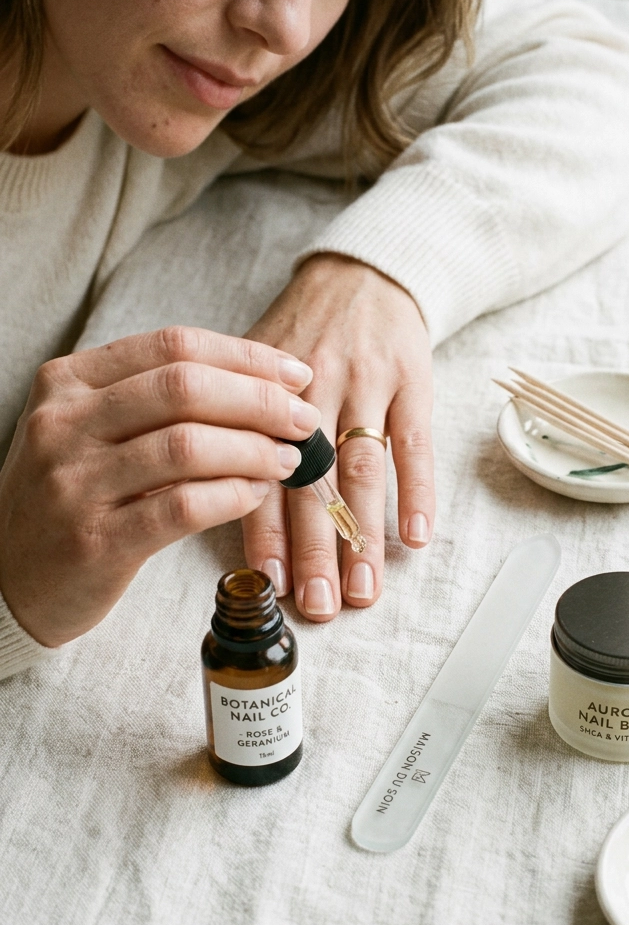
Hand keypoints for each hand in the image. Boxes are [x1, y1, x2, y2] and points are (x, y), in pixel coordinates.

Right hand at [0, 326, 318, 646]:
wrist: (6, 578)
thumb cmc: (66, 498)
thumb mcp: (87, 431)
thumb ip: (151, 403)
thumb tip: (259, 387)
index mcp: (67, 382)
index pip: (173, 345)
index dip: (246, 356)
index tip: (294, 372)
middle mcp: (64, 423)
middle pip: (186, 387)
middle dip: (260, 400)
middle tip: (303, 419)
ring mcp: (74, 482)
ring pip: (188, 446)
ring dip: (254, 449)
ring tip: (288, 460)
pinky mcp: (94, 540)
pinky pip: (182, 507)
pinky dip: (232, 496)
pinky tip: (255, 495)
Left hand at [241, 253, 434, 619]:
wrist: (362, 271)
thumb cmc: (300, 333)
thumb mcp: (252, 367)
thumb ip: (229, 426)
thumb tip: (201, 501)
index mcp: (259, 389)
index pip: (257, 471)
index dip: (264, 531)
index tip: (270, 586)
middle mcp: (309, 388)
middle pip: (310, 479)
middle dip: (314, 547)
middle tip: (317, 605)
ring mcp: (364, 382)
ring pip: (362, 466)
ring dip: (364, 533)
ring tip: (363, 589)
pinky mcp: (411, 378)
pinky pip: (415, 440)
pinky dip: (418, 488)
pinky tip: (417, 536)